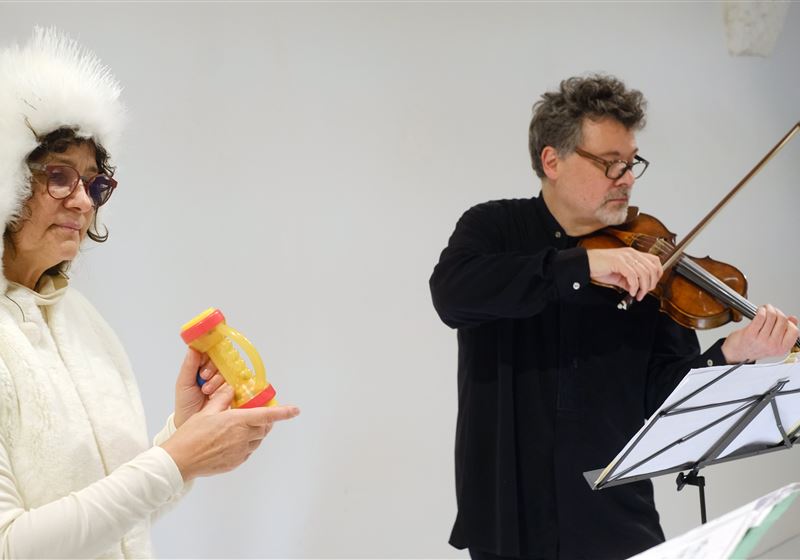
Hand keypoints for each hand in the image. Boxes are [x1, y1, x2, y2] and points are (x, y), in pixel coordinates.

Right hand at [161, 384, 299, 480]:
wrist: (180, 460)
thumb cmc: (191, 434)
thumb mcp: (206, 412)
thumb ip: (222, 399)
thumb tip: (231, 390)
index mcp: (237, 421)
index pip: (267, 416)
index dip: (283, 413)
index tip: (295, 410)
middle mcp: (242, 437)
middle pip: (264, 428)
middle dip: (265, 421)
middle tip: (259, 415)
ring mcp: (240, 451)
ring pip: (257, 440)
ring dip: (255, 433)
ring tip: (241, 428)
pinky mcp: (235, 462)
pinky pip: (248, 451)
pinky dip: (246, 444)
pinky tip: (233, 441)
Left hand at [174, 349, 226, 428]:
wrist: (193, 422)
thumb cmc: (186, 403)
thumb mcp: (184, 383)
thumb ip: (189, 365)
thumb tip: (193, 347)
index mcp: (201, 365)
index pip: (209, 351)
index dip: (207, 356)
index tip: (202, 365)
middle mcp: (214, 370)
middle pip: (220, 359)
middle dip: (212, 369)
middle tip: (203, 378)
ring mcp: (224, 379)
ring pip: (228, 370)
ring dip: (217, 380)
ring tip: (207, 391)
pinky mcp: (233, 388)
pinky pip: (236, 381)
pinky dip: (228, 386)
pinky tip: (221, 393)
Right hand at [586, 247, 662, 300]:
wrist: (585, 263)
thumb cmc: (599, 267)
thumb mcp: (617, 275)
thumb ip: (628, 280)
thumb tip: (636, 289)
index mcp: (632, 254)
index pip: (655, 261)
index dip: (657, 274)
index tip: (651, 284)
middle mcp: (631, 254)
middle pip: (652, 268)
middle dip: (651, 283)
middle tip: (644, 292)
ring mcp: (625, 257)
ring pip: (644, 273)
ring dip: (643, 287)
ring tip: (637, 294)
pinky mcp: (619, 262)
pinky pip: (633, 275)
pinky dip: (634, 286)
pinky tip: (631, 291)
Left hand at [721, 304, 798, 362]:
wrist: (736, 354)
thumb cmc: (754, 347)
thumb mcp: (773, 343)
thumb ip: (785, 332)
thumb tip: (793, 319)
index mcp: (781, 349)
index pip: (794, 331)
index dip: (789, 322)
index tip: (782, 319)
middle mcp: (772, 345)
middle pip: (782, 320)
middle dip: (777, 311)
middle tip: (772, 310)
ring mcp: (761, 340)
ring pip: (772, 316)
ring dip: (768, 309)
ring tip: (764, 309)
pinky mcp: (750, 333)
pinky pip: (760, 317)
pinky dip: (761, 310)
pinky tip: (759, 311)